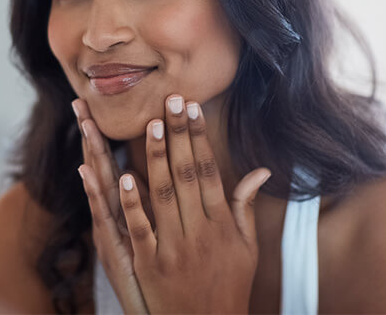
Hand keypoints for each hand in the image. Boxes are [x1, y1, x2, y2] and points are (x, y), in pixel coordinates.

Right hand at [73, 99, 151, 313]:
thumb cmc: (159, 274)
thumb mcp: (154, 235)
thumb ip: (157, 201)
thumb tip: (142, 173)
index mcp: (125, 209)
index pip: (114, 163)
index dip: (104, 137)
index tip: (94, 108)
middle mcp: (113, 217)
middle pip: (101, 167)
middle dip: (93, 135)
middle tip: (80, 103)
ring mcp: (112, 233)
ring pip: (100, 186)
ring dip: (93, 155)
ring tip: (85, 125)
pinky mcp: (114, 252)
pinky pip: (108, 218)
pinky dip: (99, 196)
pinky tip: (91, 173)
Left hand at [81, 94, 270, 313]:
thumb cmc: (230, 285)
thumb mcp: (247, 247)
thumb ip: (246, 205)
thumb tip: (261, 170)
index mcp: (223, 223)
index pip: (209, 170)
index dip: (200, 138)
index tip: (193, 109)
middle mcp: (200, 231)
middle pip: (187, 174)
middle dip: (180, 134)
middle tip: (172, 100)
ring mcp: (174, 249)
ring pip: (164, 195)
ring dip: (158, 158)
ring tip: (153, 124)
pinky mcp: (150, 266)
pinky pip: (141, 230)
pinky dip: (133, 203)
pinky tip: (125, 175)